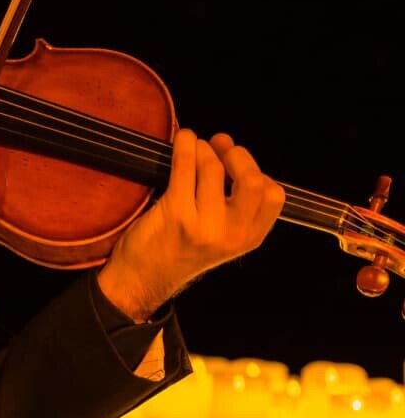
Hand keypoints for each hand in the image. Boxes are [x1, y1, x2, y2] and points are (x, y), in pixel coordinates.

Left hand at [97, 128, 284, 321]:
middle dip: (236, 154)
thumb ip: (235, 204)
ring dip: (203, 147)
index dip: (257, 171)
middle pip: (252, 180)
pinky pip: (184, 168)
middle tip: (219, 146)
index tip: (236, 162)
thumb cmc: (179, 248)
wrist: (143, 277)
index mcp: (249, 238)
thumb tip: (228, 147)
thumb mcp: (222, 236)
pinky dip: (185, 146)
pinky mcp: (176, 215)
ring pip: (213, 168)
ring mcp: (204, 225)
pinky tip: (183, 140)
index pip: (273, 195)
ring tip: (194, 146)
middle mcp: (232, 234)